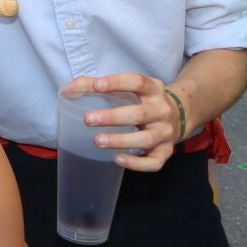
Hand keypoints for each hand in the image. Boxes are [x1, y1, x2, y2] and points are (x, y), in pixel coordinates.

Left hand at [62, 73, 181, 171]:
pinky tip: (117, 159)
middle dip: (113, 117)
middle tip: (88, 120)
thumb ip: (95, 85)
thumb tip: (67, 89)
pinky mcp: (166, 152)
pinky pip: (154, 161)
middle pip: (140, 114)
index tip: (96, 86)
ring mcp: (166, 132)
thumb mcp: (127, 88)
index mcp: (154, 89)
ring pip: (146, 139)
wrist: (178, 116)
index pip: (137, 82)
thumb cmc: (142, 100)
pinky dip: (137, 164)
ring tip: (98, 141)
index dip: (117, 83)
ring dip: (121, 140)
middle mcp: (162, 110)